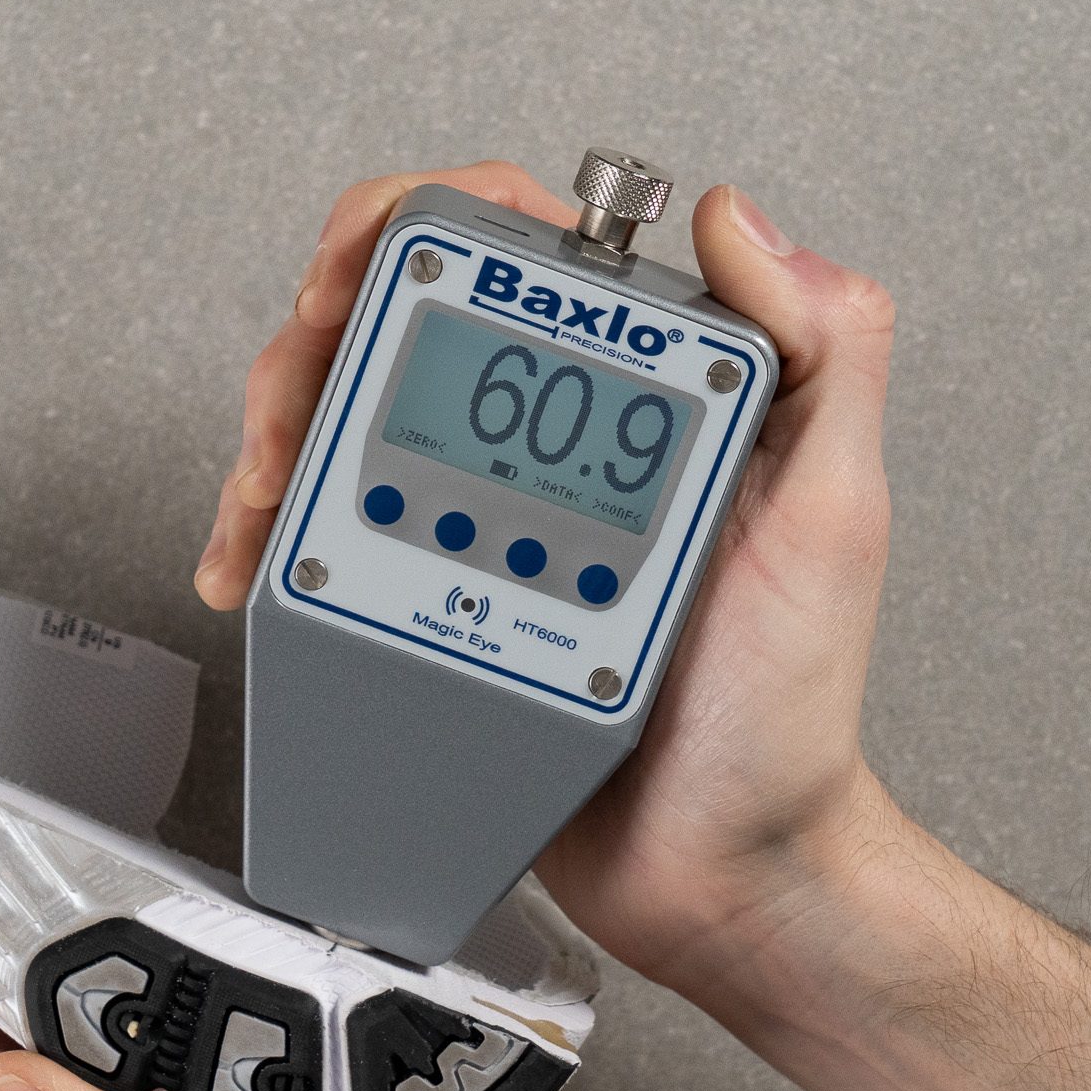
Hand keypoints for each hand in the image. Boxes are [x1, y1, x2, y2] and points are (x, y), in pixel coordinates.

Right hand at [195, 164, 902, 1005]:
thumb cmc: (785, 717)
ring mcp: (480, 515)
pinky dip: (264, 535)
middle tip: (297, 415)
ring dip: (272, 435)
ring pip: (336, 416)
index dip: (417, 226)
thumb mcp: (836, 516)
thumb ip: (825, 351)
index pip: (517, 245)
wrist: (722, 873)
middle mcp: (555, 442)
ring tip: (267, 497)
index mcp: (647, 397)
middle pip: (391, 319)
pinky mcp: (424, 595)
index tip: (368, 273)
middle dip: (313, 345)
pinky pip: (322, 536)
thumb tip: (736, 217)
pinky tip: (253, 557)